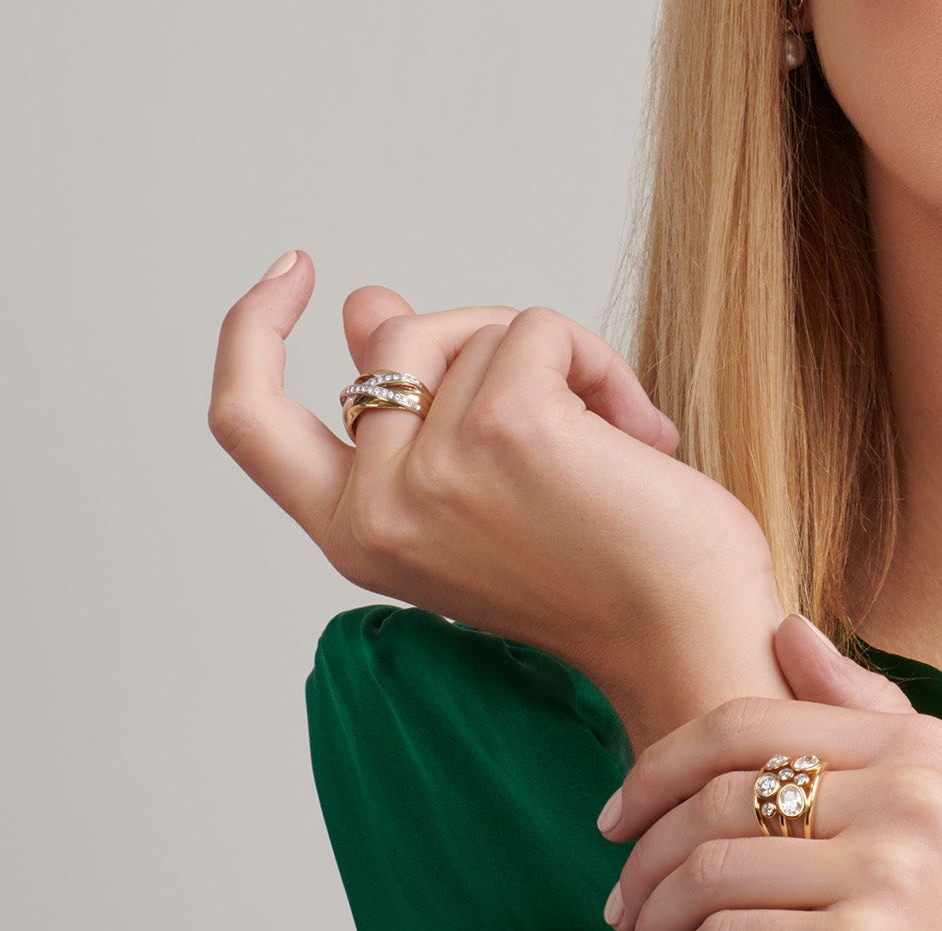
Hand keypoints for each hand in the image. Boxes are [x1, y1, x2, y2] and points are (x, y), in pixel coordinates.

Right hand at [208, 252, 788, 748]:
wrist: (694, 645)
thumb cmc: (613, 584)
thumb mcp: (486, 491)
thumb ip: (416, 405)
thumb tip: (366, 305)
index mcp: (358, 538)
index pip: (246, 420)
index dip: (250, 331)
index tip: (296, 273)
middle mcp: (378, 511)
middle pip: (390, 343)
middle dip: (478, 339)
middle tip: (566, 391)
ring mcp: (436, 468)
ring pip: (477, 333)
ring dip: (561, 367)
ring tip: (616, 447)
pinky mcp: (508, 425)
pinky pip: (538, 329)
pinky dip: (599, 365)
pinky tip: (640, 439)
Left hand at [598, 616, 941, 930]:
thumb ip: (871, 716)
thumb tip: (786, 628)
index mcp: (922, 749)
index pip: (744, 724)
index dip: (656, 768)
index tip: (617, 820)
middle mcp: (910, 794)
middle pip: (713, 797)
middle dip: (641, 857)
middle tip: (619, 906)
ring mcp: (890, 871)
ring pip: (707, 872)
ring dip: (652, 922)